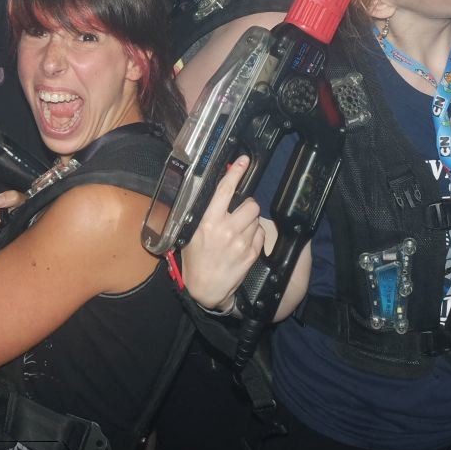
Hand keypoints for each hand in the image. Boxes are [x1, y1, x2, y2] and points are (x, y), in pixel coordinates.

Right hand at [180, 156, 264, 309]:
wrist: (205, 289)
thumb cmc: (196, 260)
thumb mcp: (191, 234)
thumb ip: (203, 214)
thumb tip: (215, 193)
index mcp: (208, 222)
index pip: (224, 191)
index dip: (235, 173)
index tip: (242, 160)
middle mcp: (226, 230)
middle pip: (250, 204)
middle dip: (247, 205)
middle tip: (238, 212)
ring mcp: (241, 242)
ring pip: (256, 218)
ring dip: (251, 220)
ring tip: (239, 229)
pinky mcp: (251, 253)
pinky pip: (260, 234)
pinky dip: (254, 234)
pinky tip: (243, 242)